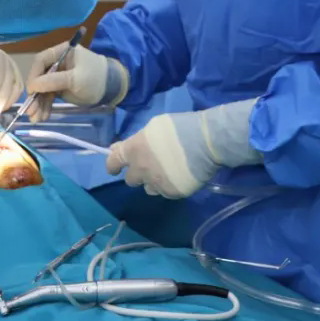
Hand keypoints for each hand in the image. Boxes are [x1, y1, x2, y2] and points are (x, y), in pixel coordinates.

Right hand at [24, 44, 128, 120]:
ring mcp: (58, 76)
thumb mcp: (75, 79)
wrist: (112, 89)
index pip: (41, 61)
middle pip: (40, 77)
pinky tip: (43, 117)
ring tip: (36, 119)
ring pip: (43, 90)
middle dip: (35, 95)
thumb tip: (32, 86)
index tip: (31, 91)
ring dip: (38, 104)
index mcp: (61, 52)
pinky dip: (45, 106)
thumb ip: (53, 81)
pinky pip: (49, 97)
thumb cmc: (95, 78)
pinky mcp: (60, 88)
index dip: (33, 75)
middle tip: (30, 111)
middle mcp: (57, 63)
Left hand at [105, 102, 261, 198]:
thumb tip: (122, 148)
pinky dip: (169, 186)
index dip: (112, 165)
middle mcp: (141, 169)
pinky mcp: (171, 193)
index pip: (113, 162)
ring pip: (148, 188)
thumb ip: (137, 141)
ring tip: (167, 172)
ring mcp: (156, 183)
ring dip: (153, 182)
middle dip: (137, 173)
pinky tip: (179, 176)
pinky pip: (165, 192)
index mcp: (133, 150)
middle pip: (130, 179)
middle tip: (149, 166)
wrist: (206, 142)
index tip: (115, 168)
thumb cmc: (179, 128)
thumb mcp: (153, 127)